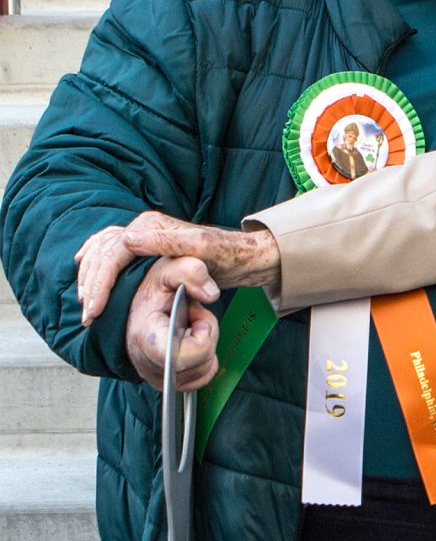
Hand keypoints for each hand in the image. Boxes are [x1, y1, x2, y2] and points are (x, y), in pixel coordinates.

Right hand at [77, 209, 280, 324]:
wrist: (244, 256)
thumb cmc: (226, 255)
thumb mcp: (201, 250)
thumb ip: (167, 243)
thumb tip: (128, 240)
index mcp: (151, 225)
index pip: (114, 252)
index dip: (102, 281)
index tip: (95, 307)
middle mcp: (145, 227)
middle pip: (105, 255)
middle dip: (93, 286)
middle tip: (88, 316)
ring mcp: (145, 236)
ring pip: (104, 254)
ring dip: (91, 280)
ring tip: (87, 307)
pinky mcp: (149, 247)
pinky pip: (112, 255)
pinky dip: (97, 267)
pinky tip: (86, 276)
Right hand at [125, 256, 221, 391]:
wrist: (136, 308)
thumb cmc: (151, 292)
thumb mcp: (167, 270)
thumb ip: (189, 272)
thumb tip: (211, 294)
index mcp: (146, 338)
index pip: (184, 355)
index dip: (202, 336)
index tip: (194, 315)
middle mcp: (148, 364)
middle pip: (202, 361)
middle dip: (207, 334)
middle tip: (192, 316)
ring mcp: (158, 376)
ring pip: (205, 369)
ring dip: (205, 345)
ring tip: (188, 327)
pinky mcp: (168, 383)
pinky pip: (203, 377)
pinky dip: (204, 358)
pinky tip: (190, 341)